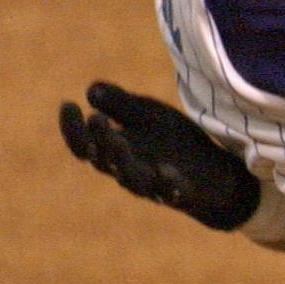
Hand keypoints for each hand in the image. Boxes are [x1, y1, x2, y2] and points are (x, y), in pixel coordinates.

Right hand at [58, 80, 260, 229]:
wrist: (216, 173)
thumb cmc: (174, 143)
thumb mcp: (149, 116)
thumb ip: (121, 104)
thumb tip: (92, 89)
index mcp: (116, 152)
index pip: (84, 144)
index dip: (72, 128)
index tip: (68, 104)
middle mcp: (129, 171)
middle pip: (103, 160)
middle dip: (98, 140)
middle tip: (96, 118)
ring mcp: (155, 185)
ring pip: (131, 179)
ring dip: (122, 160)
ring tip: (118, 140)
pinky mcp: (183, 193)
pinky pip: (171, 192)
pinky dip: (167, 183)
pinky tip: (165, 169)